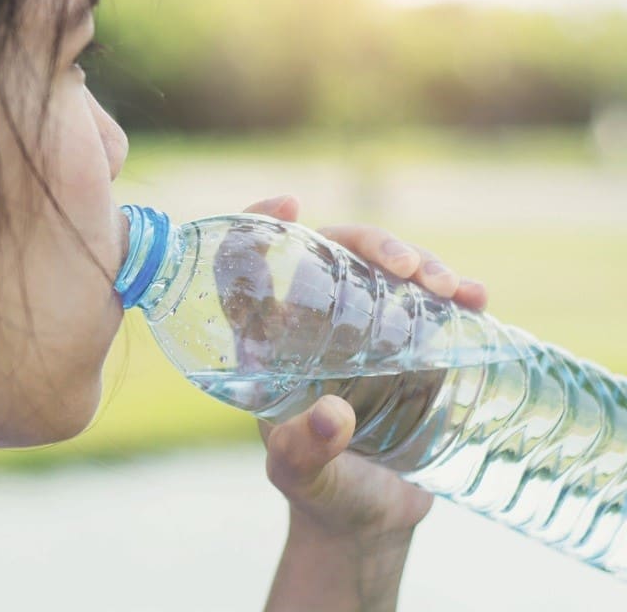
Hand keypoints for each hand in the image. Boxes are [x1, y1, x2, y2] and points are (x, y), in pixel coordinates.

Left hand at [243, 196, 487, 610]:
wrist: (372, 521)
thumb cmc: (322, 494)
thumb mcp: (302, 475)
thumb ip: (305, 451)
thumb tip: (330, 415)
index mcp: (271, 342)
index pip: (250, 267)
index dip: (259, 225)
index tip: (289, 204)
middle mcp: (315, 325)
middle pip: (332, 253)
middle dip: (369, 242)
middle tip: (404, 265)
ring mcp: (367, 330)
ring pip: (385, 270)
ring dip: (418, 262)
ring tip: (449, 285)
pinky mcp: (411, 345)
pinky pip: (430, 304)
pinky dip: (455, 292)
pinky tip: (475, 297)